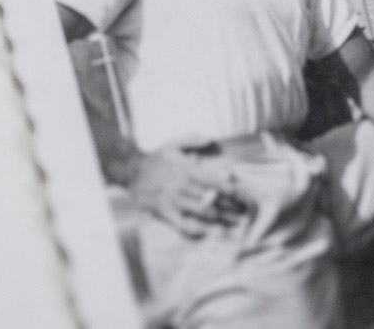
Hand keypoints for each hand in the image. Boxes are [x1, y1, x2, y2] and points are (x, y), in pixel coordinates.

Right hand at [130, 144, 250, 237]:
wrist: (129, 173)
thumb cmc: (155, 159)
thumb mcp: (172, 144)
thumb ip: (192, 140)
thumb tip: (210, 139)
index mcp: (187, 170)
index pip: (213, 181)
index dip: (230, 189)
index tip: (243, 195)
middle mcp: (182, 186)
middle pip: (210, 199)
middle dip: (229, 206)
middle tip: (244, 213)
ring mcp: (172, 201)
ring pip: (199, 213)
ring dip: (218, 220)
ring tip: (233, 225)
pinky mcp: (163, 213)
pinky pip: (181, 225)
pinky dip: (195, 230)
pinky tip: (208, 234)